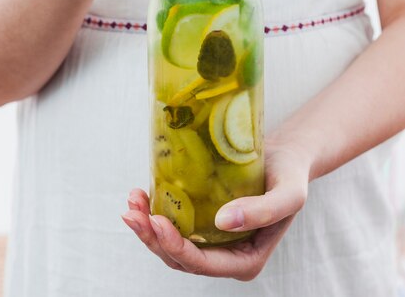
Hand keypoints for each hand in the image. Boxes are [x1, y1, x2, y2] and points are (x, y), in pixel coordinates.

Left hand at [122, 140, 310, 280]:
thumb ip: (263, 211)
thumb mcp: (288, 194)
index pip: (203, 264)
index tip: (157, 221)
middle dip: (153, 238)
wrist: (285, 157)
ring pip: (171, 244)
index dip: (176, 247)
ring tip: (132, 202)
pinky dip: (155, 212)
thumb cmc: (290, 176)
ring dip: (148, 226)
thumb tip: (222, 222)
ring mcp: (211, 240)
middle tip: (133, 212)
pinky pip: (174, 224)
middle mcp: (225, 256)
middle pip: (180, 258)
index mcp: (246, 259)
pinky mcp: (202, 221)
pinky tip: (142, 194)